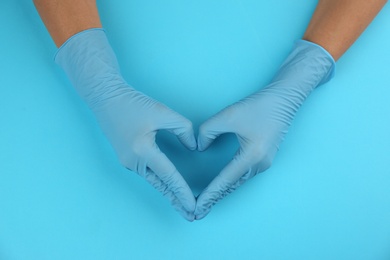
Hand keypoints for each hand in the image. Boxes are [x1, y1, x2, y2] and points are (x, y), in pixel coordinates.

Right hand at [94, 87, 196, 220]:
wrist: (106, 98)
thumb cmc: (134, 103)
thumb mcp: (163, 112)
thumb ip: (183, 129)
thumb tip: (193, 147)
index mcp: (142, 150)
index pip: (168, 176)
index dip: (183, 192)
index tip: (193, 206)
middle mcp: (133, 161)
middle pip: (160, 186)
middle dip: (176, 201)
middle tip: (191, 216)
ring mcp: (127, 162)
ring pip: (153, 182)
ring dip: (168, 193)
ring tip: (183, 206)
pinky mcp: (126, 159)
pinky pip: (147, 175)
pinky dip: (160, 183)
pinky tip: (168, 188)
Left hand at [195, 40, 334, 218]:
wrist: (284, 99)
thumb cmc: (258, 106)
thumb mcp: (228, 115)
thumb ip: (207, 131)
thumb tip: (200, 147)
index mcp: (251, 156)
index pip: (224, 181)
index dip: (209, 195)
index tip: (197, 207)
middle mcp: (259, 165)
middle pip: (231, 187)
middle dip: (214, 199)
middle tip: (197, 213)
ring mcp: (264, 163)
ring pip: (238, 183)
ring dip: (222, 193)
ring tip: (206, 202)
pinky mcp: (264, 159)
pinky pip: (243, 176)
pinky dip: (230, 184)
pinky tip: (221, 187)